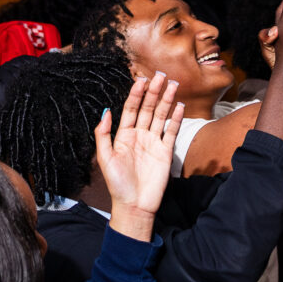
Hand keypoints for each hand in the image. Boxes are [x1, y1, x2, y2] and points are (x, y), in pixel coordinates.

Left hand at [93, 72, 181, 236]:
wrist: (134, 206)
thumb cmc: (117, 184)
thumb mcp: (105, 158)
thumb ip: (103, 134)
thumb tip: (106, 111)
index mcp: (124, 135)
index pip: (131, 109)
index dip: (136, 94)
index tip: (141, 79)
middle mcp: (139, 135)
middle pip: (148, 109)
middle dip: (154, 92)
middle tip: (160, 76)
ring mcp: (153, 143)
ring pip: (161, 116)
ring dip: (166, 101)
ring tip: (172, 84)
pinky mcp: (165, 152)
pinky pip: (171, 132)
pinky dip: (176, 119)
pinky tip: (179, 106)